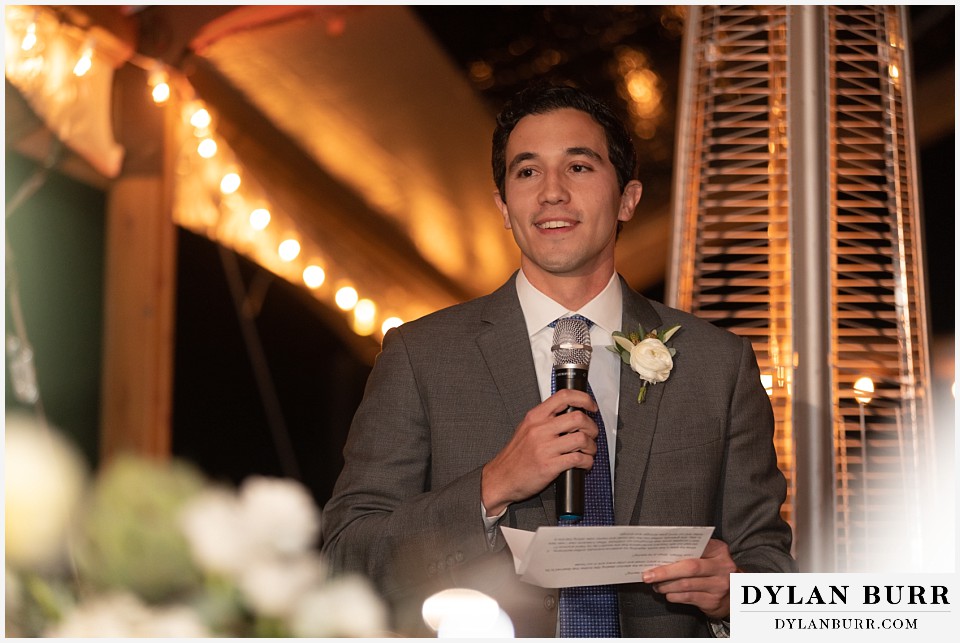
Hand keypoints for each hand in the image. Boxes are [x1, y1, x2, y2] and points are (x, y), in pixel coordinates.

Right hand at [481, 389, 597, 515]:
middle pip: (578, 418)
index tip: (591, 407)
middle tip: (592, 434)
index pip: (564, 396)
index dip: (583, 399)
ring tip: (588, 451)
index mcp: (535, 417)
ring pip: (581, 438)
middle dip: (592, 427)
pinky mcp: (549, 466)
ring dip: (591, 446)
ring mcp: (544, 448)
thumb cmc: (515, 457)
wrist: (501, 478)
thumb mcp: (525, 429)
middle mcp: (540, 429)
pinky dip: (587, 462)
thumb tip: (569, 414)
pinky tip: (584, 464)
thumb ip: (544, 420)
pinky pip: (578, 459)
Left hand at [641, 539, 736, 618]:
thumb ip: (693, 552)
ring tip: (655, 585)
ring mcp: (719, 586)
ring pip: (686, 585)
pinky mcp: (714, 601)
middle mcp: (722, 567)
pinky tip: (667, 593)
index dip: (673, 549)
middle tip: (647, 575)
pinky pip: (688, 597)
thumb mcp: (710, 556)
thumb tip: (661, 554)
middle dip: (665, 572)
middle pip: (689, 568)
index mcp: (719, 550)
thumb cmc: (714, 570)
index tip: (654, 552)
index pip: (694, 546)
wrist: (735, 594)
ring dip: (666, 585)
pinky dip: (674, 595)